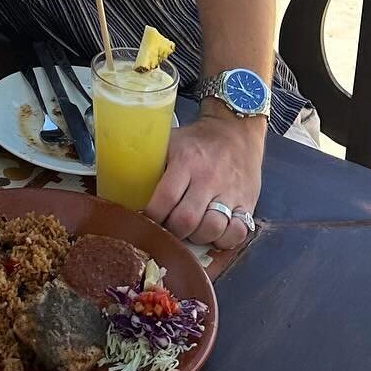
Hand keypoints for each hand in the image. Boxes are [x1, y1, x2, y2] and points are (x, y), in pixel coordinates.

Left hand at [145, 114, 263, 251]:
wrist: (235, 130)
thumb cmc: (197, 140)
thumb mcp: (171, 141)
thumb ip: (151, 162)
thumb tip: (122, 185)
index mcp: (186, 161)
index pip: (165, 199)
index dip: (152, 217)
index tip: (144, 221)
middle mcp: (209, 178)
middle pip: (186, 219)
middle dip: (172, 232)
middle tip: (166, 230)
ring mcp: (230, 191)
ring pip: (211, 229)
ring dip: (196, 237)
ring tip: (189, 231)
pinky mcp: (247, 202)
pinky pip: (237, 232)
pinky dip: (224, 240)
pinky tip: (214, 233)